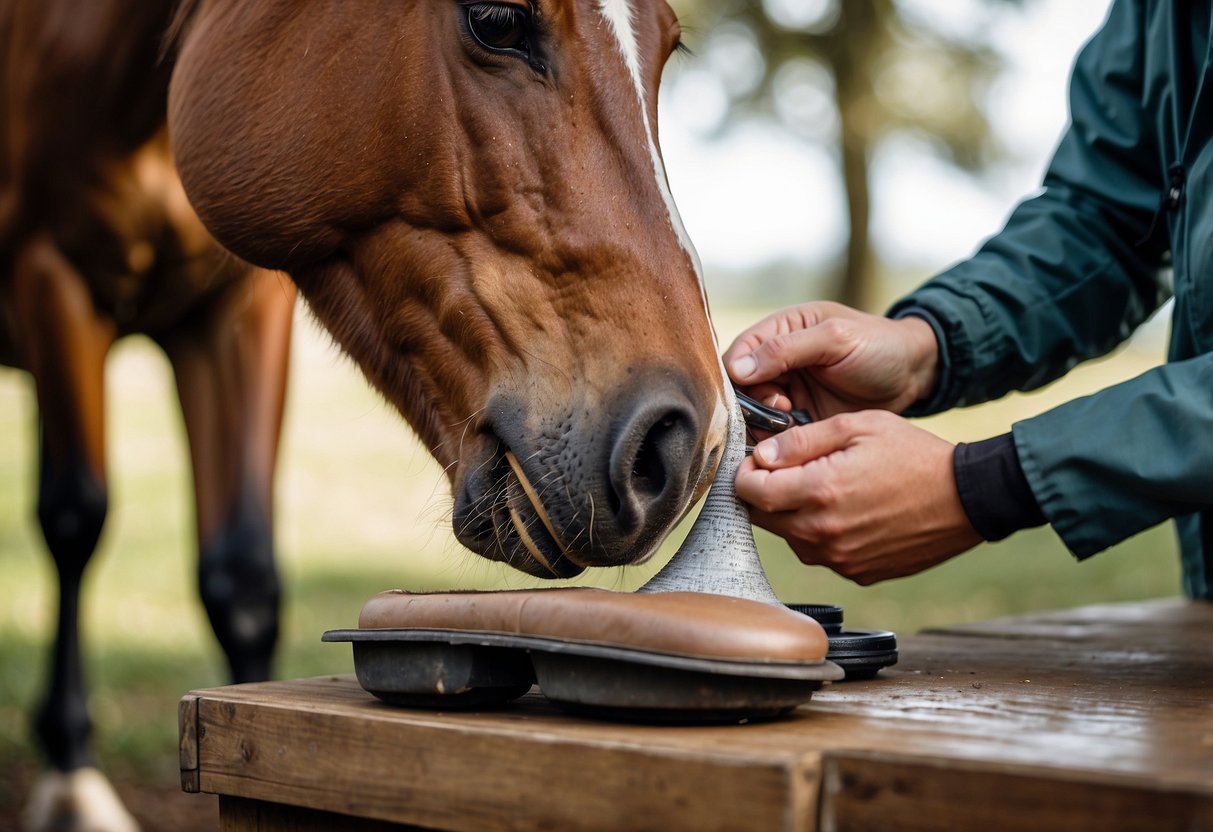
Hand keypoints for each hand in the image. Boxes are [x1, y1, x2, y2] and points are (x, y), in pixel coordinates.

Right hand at [723, 301, 939, 418]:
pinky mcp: (801, 419)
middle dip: (752, 402)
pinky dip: (778, 439)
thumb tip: (738, 369)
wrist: (915, 377)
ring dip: (764, 423)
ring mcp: (789, 391)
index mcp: (781, 331)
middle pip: (741, 387)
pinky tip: (794, 441)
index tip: (751, 390)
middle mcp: (779, 362)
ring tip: (790, 424)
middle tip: (781, 410)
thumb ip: (786, 349)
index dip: (735, 373)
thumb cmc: (879, 346)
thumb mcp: (835, 338)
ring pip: (754, 413)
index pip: (739, 352)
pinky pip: (775, 433)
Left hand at [735, 410, 981, 584]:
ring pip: (790, 537)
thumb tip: (760, 455)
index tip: (759, 461)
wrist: (967, 497)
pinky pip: (820, 553)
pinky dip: (823, 534)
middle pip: (763, 518)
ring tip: (827, 489)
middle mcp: (822, 533)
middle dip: (766, 493)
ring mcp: (839, 558)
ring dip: (794, 514)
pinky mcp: (856, 572)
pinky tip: (850, 512)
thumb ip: (801, 441)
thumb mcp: (856, 427)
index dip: (746, 473)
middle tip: (789, 471)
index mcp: (818, 492)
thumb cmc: (914, 455)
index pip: (748, 491)